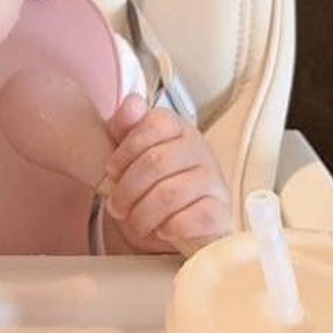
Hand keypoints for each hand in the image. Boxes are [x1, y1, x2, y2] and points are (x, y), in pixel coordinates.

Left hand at [100, 94, 231, 253]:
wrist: (167, 222)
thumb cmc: (145, 181)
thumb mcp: (125, 150)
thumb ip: (123, 125)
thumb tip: (132, 103)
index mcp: (175, 128)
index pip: (153, 125)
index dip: (125, 152)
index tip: (112, 171)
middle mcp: (199, 148)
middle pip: (156, 161)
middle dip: (127, 189)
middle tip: (116, 207)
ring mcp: (213, 179)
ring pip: (171, 193)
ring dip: (143, 214)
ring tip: (135, 221)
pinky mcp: (221, 211)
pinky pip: (198, 218)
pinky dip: (172, 227)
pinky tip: (162, 229)